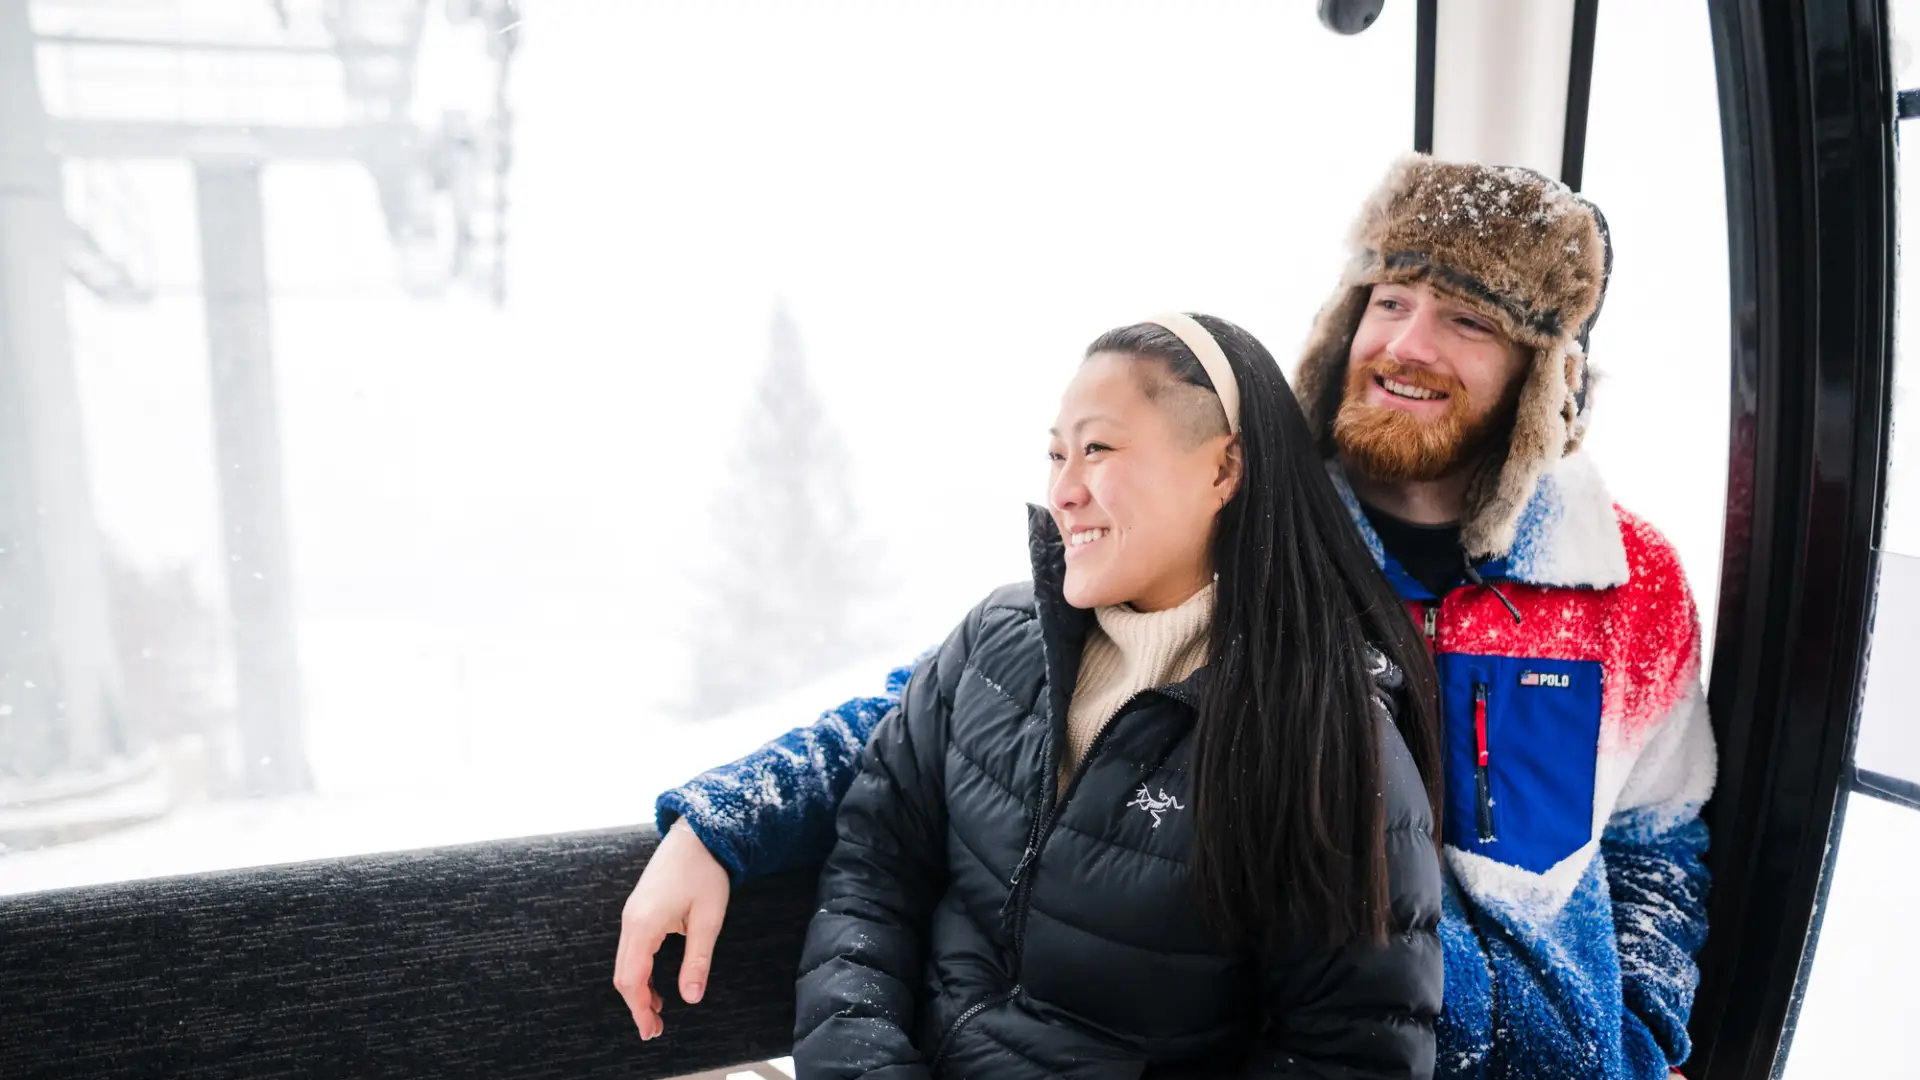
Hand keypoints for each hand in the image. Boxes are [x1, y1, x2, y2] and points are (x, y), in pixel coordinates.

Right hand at [613, 819, 731, 1039]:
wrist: (696, 836)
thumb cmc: (705, 873)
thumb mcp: (709, 919)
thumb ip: (698, 959)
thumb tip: (691, 997)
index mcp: (644, 925)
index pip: (633, 979)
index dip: (640, 1009)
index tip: (652, 1030)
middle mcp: (630, 922)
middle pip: (623, 975)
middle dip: (636, 1005)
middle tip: (655, 1028)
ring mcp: (631, 915)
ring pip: (625, 963)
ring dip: (637, 989)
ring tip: (657, 1011)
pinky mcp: (637, 911)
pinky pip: (630, 949)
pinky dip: (639, 972)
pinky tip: (656, 983)